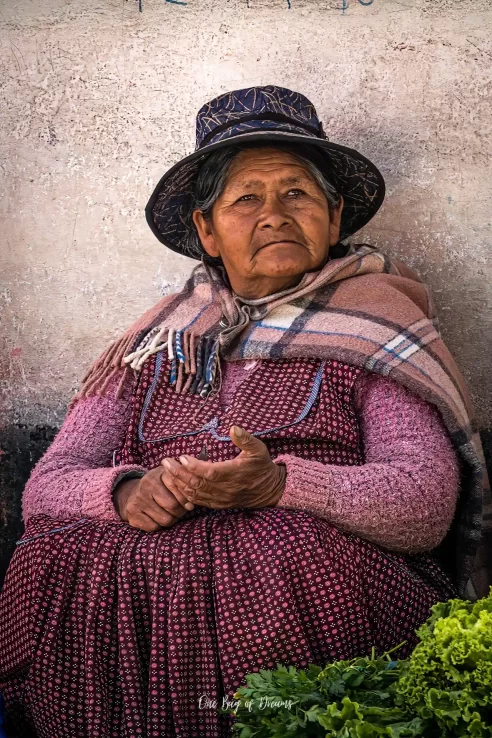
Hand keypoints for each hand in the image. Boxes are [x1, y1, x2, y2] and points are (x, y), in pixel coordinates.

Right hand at [114, 467, 194, 531]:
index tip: (188, 504)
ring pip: (165, 519)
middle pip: (173, 506)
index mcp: (158, 475)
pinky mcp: (132, 515)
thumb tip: (190, 505)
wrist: (132, 495)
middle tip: (178, 510)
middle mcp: (146, 486)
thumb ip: (182, 488)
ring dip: (170, 520)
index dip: (186, 500)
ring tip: (168, 514)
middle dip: (179, 512)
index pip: (179, 490)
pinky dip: (158, 525)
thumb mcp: (169, 481)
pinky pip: (154, 527)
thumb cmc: (158, 488)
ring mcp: (138, 500)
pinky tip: (156, 518)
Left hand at [159, 426, 285, 509]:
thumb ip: (245, 438)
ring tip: (167, 471)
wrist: (270, 490)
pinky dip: (185, 494)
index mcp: (234, 473)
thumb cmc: (262, 466)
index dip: (194, 466)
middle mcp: (226, 488)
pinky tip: (177, 484)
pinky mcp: (219, 504)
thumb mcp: (258, 449)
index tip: (182, 457)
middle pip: (197, 484)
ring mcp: (222, 498)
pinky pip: (198, 501)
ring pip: (195, 494)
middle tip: (165, 462)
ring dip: (179, 483)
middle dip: (179, 473)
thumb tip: (233, 427)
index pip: (209, 472)